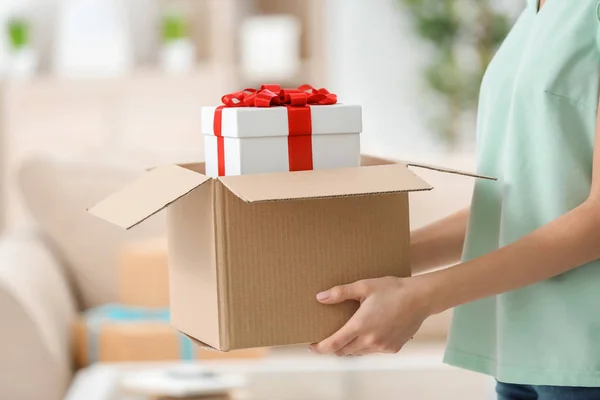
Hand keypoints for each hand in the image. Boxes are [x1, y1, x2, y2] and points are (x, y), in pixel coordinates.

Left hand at [309, 276, 432, 355]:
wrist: (421, 298)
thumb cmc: (392, 289)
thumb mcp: (364, 286)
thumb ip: (340, 293)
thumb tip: (320, 298)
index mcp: (360, 326)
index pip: (334, 344)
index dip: (320, 348)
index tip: (312, 346)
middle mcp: (370, 340)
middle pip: (344, 351)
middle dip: (334, 347)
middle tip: (328, 338)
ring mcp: (382, 346)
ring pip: (359, 353)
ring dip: (350, 347)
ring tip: (347, 335)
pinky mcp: (393, 348)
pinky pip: (373, 351)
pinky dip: (366, 345)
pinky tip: (368, 333)